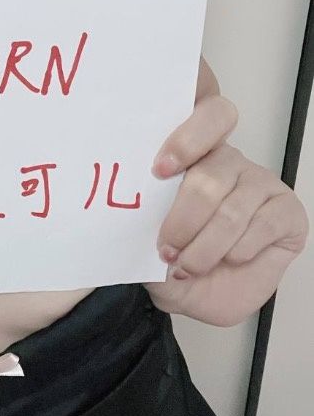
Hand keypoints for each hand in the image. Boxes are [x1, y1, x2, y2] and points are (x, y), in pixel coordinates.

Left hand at [144, 90, 308, 325]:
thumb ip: (140, 221)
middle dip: (183, 220)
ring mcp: (260, 182)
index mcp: (191, 153)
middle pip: (210, 174)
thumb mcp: (147, 243)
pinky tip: (227, 260)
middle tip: (166, 249)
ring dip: (206, 247)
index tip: (160, 169)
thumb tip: (127, 211)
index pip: (201, 117)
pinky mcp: (286, 210)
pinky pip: (262, 226)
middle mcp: (228, 161)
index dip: (185, 140)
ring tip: (187, 266)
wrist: (204, 298)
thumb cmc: (176, 259)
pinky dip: (237, 252)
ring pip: (232, 210)